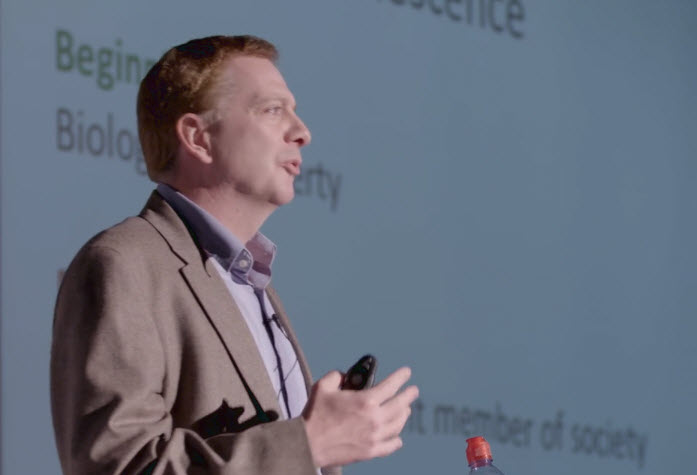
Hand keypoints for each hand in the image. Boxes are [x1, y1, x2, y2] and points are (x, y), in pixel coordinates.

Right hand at [302, 366, 418, 467]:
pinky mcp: (370, 451)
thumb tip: (346, 375)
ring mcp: (374, 437)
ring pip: (398, 424)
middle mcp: (374, 418)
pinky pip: (391, 445)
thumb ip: (338, 375)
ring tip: (405, 409)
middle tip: (413, 390)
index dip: (401, 377)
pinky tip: (398, 437)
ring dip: (404, 415)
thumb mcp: (324, 386)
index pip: (391, 385)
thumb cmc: (315, 414)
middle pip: (400, 405)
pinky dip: (397, 440)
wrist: (308, 443)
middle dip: (409, 395)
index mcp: (365, 401)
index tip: (407, 372)